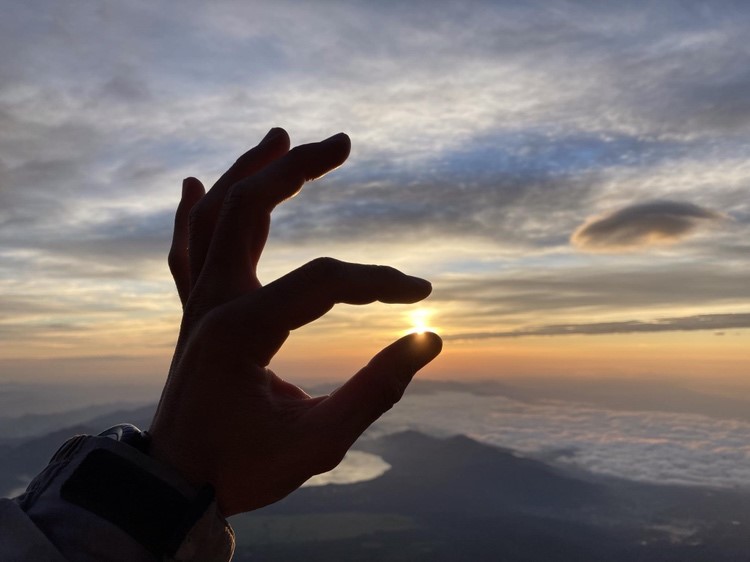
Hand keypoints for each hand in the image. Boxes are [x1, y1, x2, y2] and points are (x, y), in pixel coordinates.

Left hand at [149, 128, 441, 515]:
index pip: (320, 281)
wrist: (175, 483)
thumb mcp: (318, 444)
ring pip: (214, 217)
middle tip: (341, 141)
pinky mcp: (195, 312)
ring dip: (246, 172)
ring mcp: (198, 303)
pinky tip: (194, 184)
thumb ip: (376, 391)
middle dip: (295, 169)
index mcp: (240, 330)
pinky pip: (187, 249)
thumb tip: (430, 339)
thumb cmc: (242, 467)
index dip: (375, 281)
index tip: (419, 295)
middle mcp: (212, 303)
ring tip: (279, 138)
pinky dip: (193, 213)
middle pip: (246, 209)